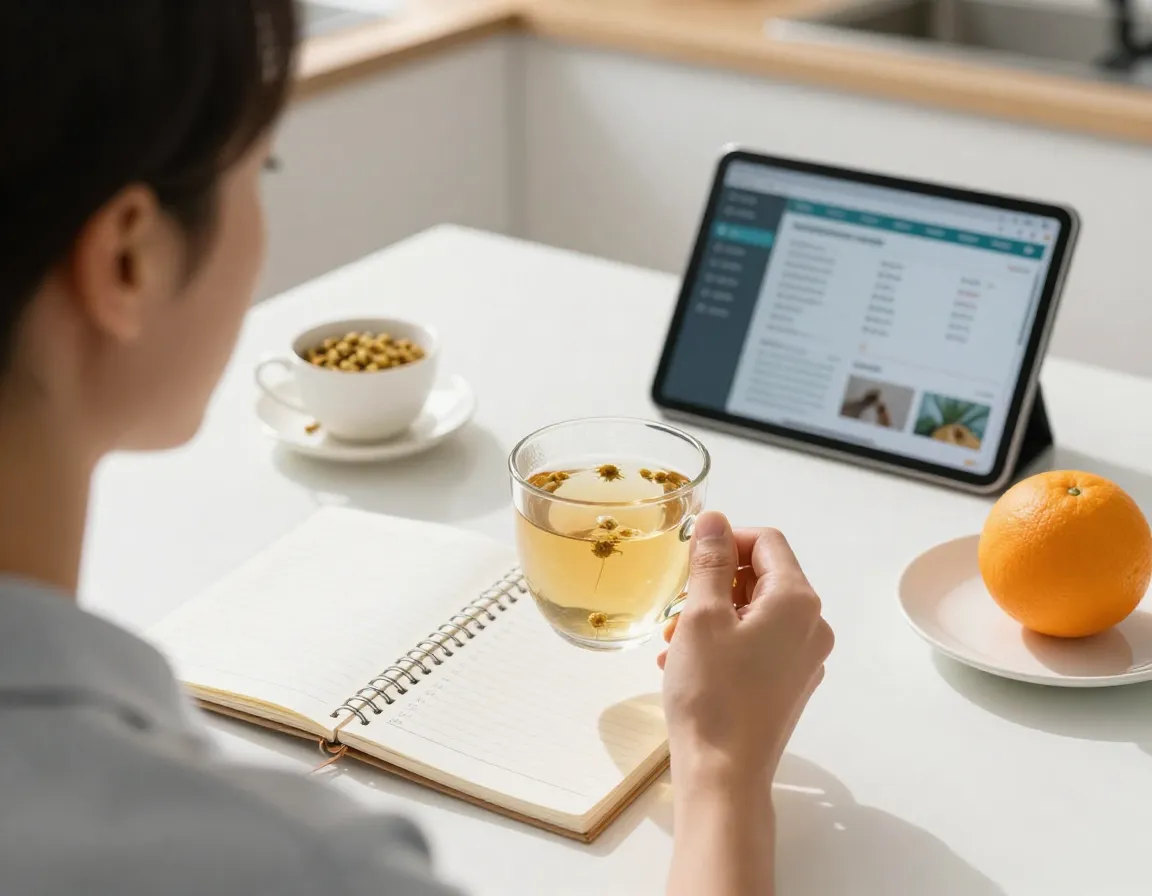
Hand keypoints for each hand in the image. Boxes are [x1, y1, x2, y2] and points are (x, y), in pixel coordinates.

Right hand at [660, 511, 833, 785]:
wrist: (724, 775)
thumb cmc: (711, 692)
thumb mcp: (701, 616)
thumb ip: (709, 562)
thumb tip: (714, 518)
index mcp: (797, 601)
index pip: (766, 541)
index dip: (725, 541)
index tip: (689, 562)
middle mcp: (812, 626)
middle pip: (763, 576)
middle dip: (714, 583)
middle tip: (676, 607)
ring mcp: (805, 659)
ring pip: (756, 613)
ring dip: (713, 615)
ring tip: (672, 641)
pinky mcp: (790, 686)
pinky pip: (759, 645)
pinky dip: (724, 642)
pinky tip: (685, 663)